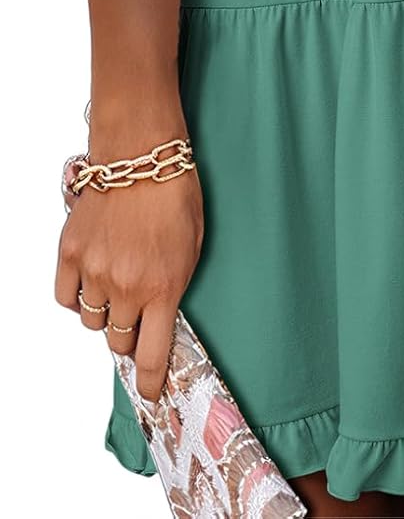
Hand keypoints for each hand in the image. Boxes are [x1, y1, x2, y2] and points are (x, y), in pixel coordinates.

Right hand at [55, 164, 204, 403]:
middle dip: (130, 335)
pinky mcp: (70, 253)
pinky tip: (92, 280)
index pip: (153, 356)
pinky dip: (78, 297)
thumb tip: (161, 319)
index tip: (153, 394)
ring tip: (117, 283)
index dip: (153, 382)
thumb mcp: (193, 246)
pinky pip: (66, 298)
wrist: (141, 153)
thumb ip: (174, 287)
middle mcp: (126, 286)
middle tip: (136, 314)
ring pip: (93, 322)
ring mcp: (94, 271)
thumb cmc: (175, 193)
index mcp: (164, 287)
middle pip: (118, 341)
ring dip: (105, 313)